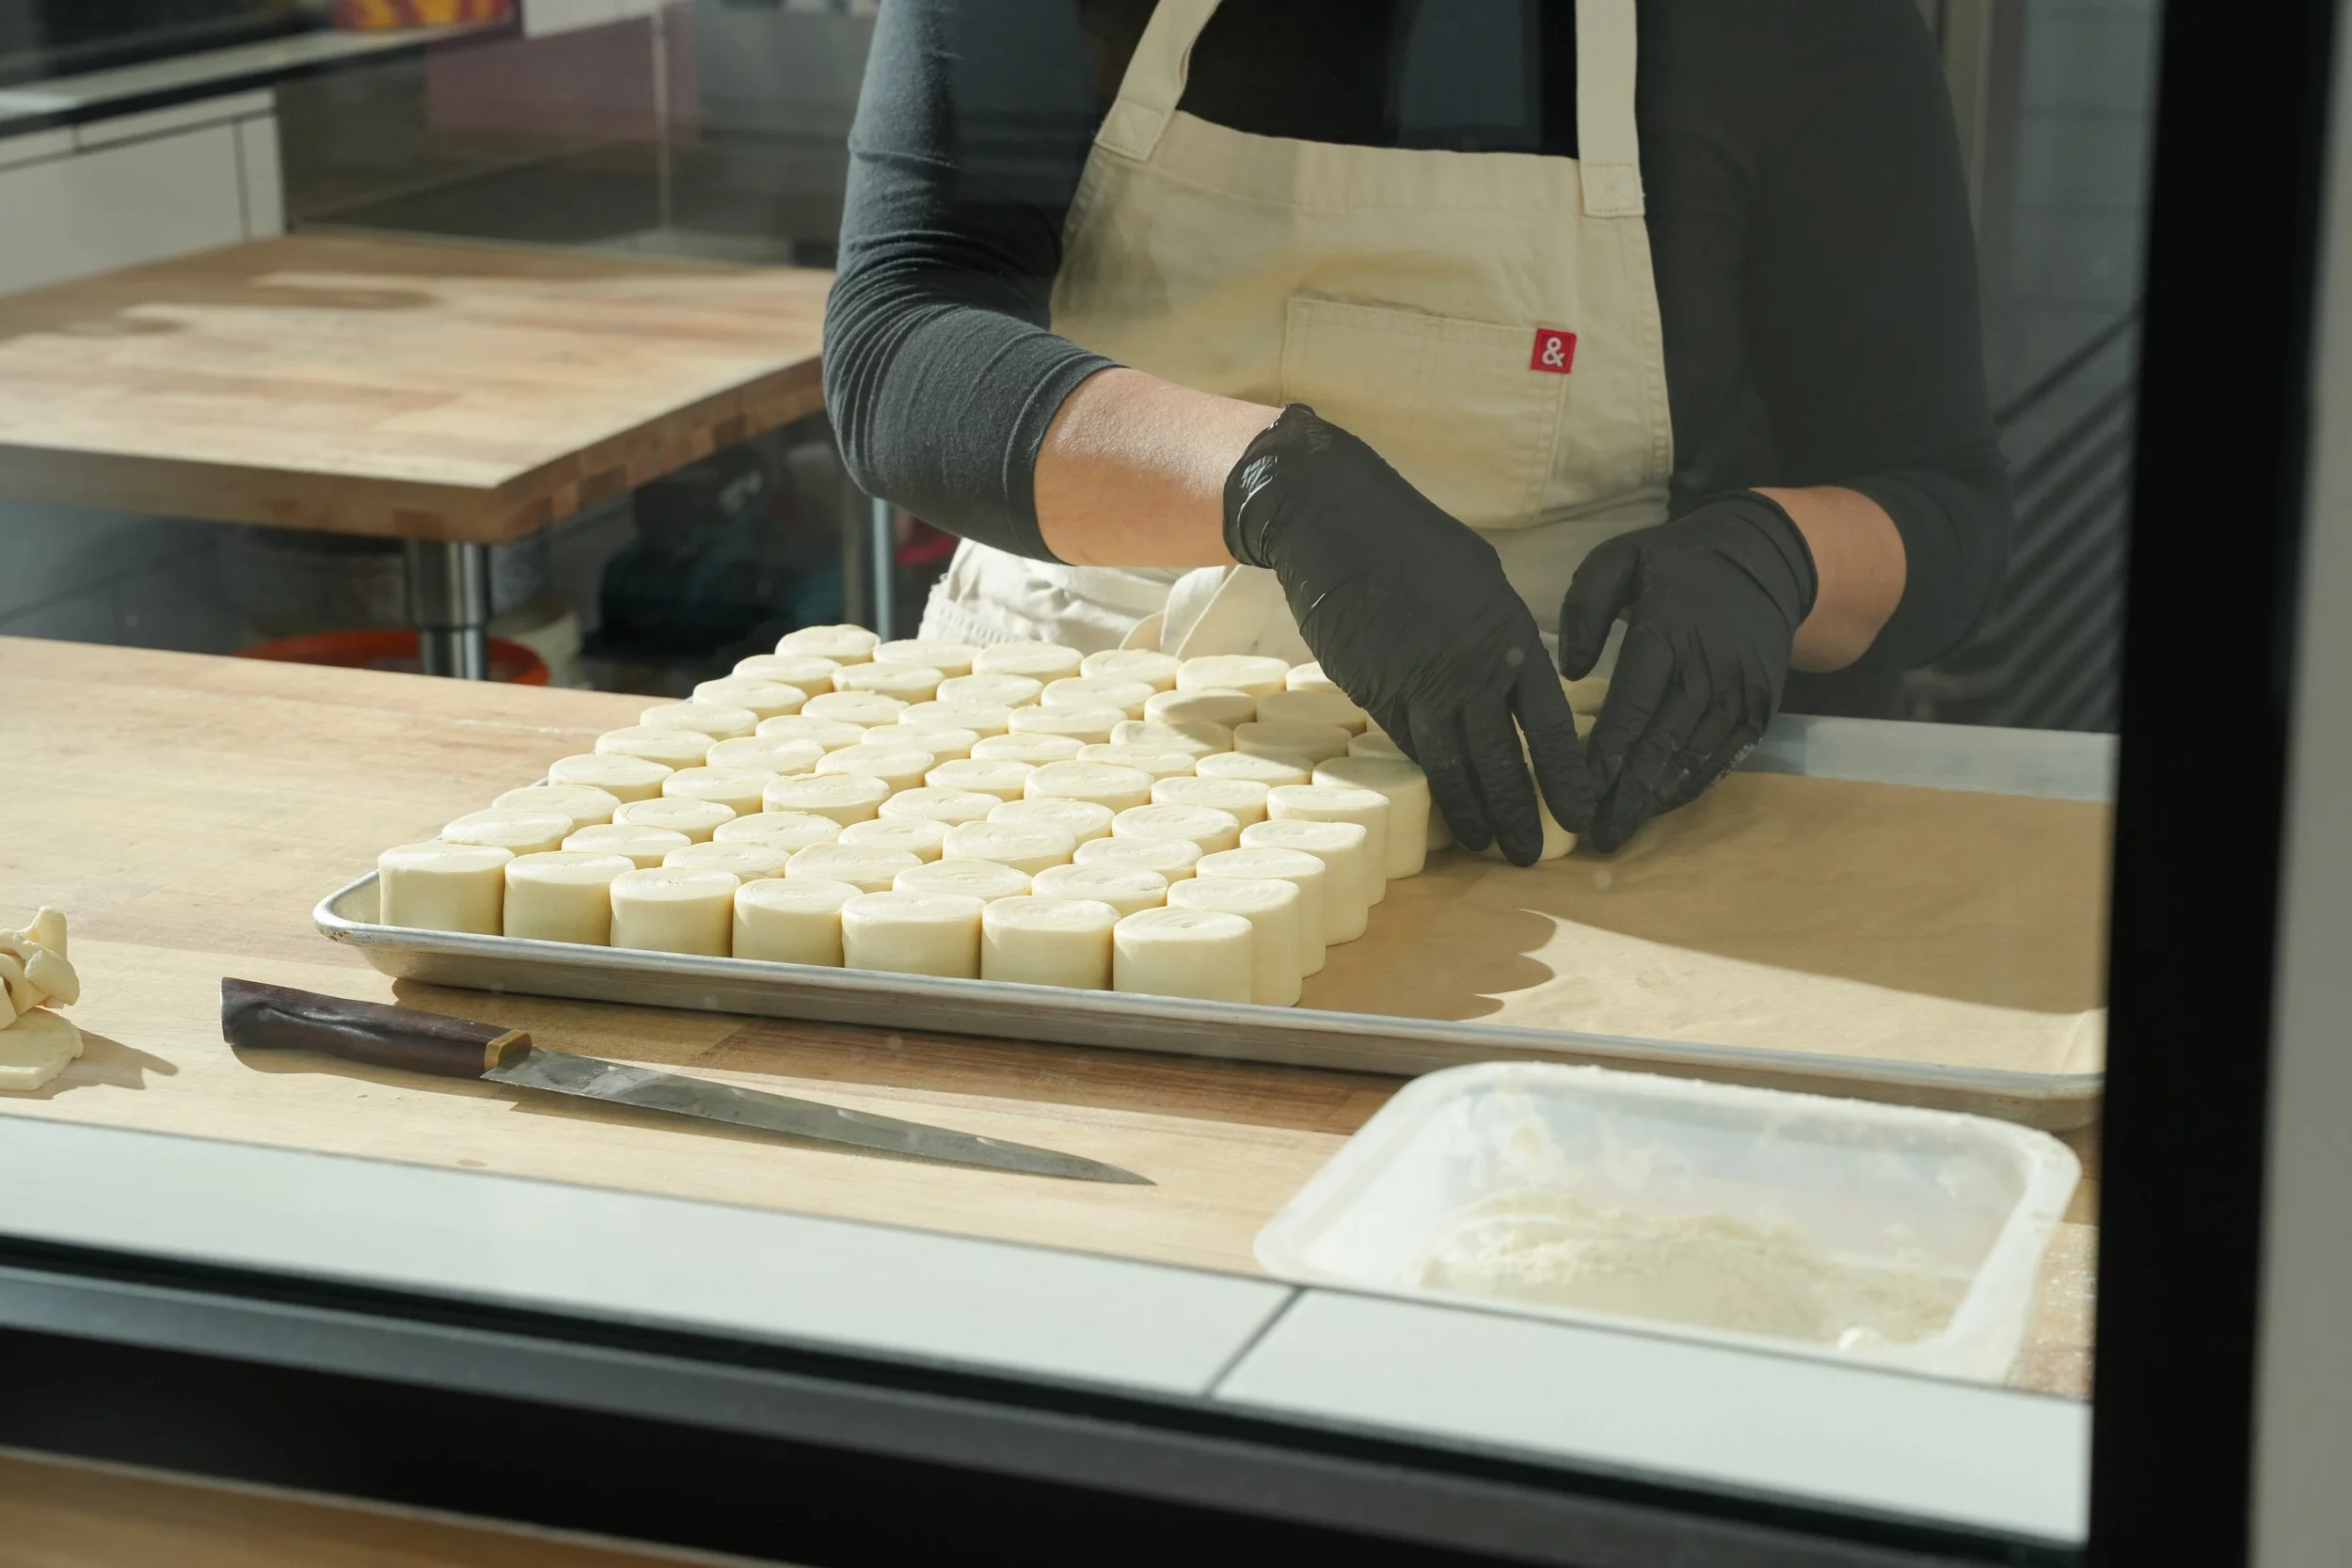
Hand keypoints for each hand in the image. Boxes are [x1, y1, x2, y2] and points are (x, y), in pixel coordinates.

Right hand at [1225, 405, 1592, 863]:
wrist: (1338, 526)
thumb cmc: (1413, 541)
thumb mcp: (1481, 581)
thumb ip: (1500, 637)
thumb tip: (1512, 678)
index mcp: (1506, 639)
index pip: (1547, 724)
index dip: (1565, 774)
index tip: (1579, 813)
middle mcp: (1466, 670)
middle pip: (1500, 759)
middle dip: (1518, 812)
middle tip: (1529, 856)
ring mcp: (1416, 685)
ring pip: (1450, 766)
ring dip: (1470, 811)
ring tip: (1484, 844)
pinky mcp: (1373, 692)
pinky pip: (1408, 744)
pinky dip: (1427, 775)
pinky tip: (1439, 800)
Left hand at [1556, 494, 1817, 852]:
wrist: (1767, 560)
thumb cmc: (1678, 563)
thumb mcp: (1621, 557)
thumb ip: (1585, 606)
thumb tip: (1572, 673)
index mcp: (1668, 631)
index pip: (1633, 704)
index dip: (1607, 753)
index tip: (1579, 790)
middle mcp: (1709, 668)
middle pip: (1663, 742)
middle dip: (1628, 794)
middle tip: (1598, 835)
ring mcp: (1740, 691)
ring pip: (1694, 757)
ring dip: (1657, 798)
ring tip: (1621, 830)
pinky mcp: (1761, 707)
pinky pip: (1724, 756)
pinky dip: (1692, 784)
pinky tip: (1661, 805)